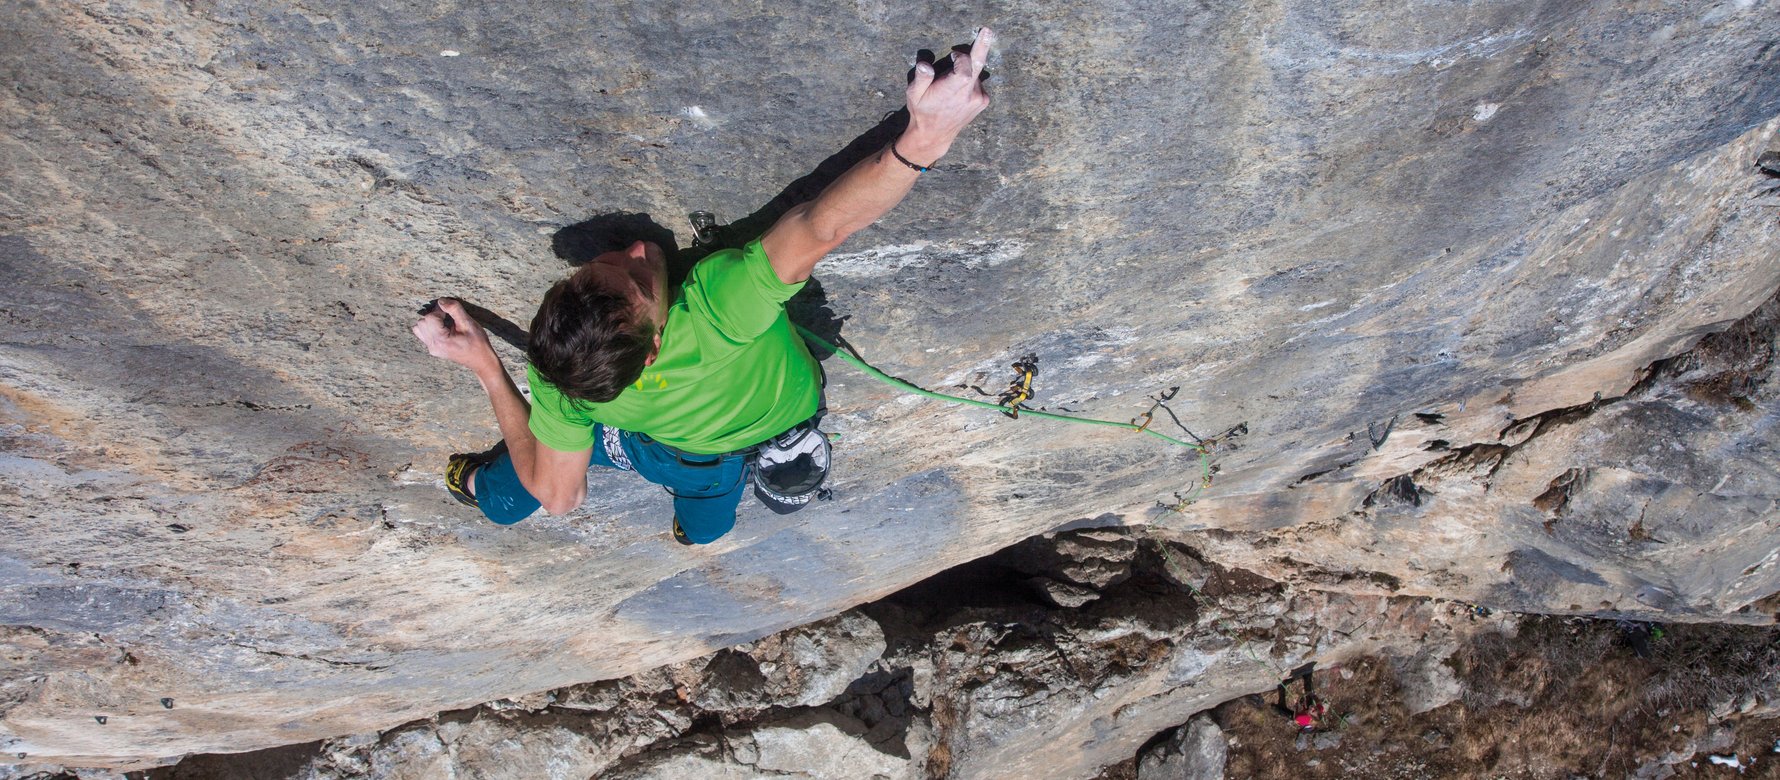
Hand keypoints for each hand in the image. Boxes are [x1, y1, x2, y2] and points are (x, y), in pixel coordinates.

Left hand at [412, 298, 496, 371]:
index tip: (450, 310)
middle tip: (448, 316)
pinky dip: (429, 327)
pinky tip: (441, 327)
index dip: (439, 310)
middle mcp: (433, 346)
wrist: (480, 359)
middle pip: (423, 321)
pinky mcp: (432, 348)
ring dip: (430, 320)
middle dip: (434, 315)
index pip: (430, 317)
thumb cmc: (477, 342)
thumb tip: (441, 300)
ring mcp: (431, 348)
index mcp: (441, 340)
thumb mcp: (468, 323)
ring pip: (419, 327)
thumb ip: (454, 309)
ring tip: (443, 322)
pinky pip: (422, 333)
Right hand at [902, 27, 994, 161]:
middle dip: (982, 45)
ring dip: (966, 71)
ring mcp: (979, 98)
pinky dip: (970, 80)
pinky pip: (978, 83)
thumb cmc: (922, 112)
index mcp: (954, 90)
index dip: (960, 57)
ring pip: (976, 74)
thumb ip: (921, 78)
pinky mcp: (983, 102)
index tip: (952, 55)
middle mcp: (970, 94)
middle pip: (978, 64)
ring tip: (951, 85)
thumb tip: (924, 64)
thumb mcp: (914, 94)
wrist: (934, 135)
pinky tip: (958, 91)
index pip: (965, 65)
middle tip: (987, 31)